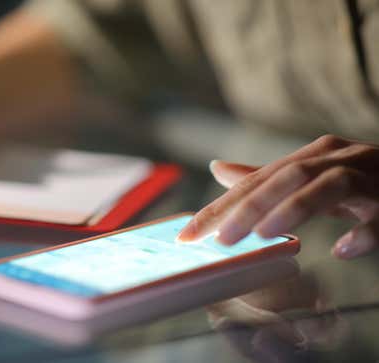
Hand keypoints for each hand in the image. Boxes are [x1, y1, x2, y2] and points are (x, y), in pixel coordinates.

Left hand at [177, 135, 378, 258]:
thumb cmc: (361, 181)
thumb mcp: (310, 177)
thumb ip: (267, 177)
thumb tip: (218, 169)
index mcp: (314, 154)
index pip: (258, 179)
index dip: (221, 206)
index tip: (190, 233)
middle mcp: (340, 158)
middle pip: (287, 177)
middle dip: (249, 207)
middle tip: (219, 238)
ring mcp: (372, 176)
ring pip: (328, 186)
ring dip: (295, 210)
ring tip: (265, 236)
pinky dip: (364, 232)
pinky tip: (343, 249)